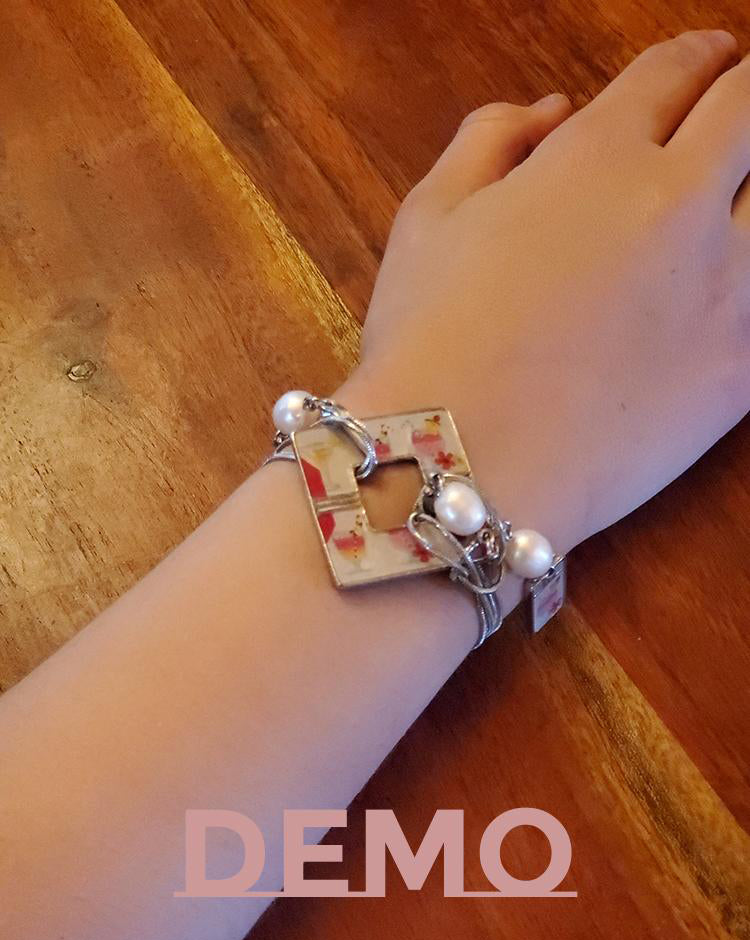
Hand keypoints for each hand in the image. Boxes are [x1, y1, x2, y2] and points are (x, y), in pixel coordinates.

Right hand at [340, 30, 749, 554]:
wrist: (462, 466)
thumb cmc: (428, 342)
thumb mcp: (427, 219)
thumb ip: (489, 140)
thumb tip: (550, 111)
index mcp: (599, 157)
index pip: (676, 72)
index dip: (696, 56)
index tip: (705, 58)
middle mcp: (680, 205)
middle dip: (747, 94)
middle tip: (738, 107)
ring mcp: (727, 289)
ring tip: (736, 201)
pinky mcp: (744, 369)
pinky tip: (736, 283)